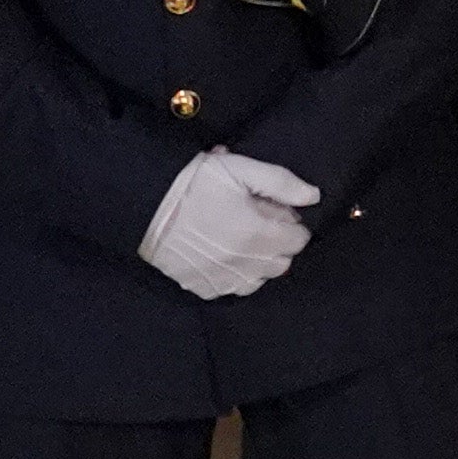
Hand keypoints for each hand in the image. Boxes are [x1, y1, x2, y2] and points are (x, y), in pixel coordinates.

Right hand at [140, 151, 321, 300]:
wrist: (144, 205)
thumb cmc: (193, 184)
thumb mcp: (240, 169)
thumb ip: (282, 182)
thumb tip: (313, 196)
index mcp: (258, 234)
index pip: (299, 240)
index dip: (290, 224)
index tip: (275, 213)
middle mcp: (244, 262)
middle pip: (281, 262)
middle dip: (277, 244)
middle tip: (258, 224)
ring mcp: (221, 278)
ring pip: (258, 280)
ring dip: (258, 263)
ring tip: (240, 241)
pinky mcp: (200, 286)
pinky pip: (230, 289)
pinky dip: (233, 276)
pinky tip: (222, 257)